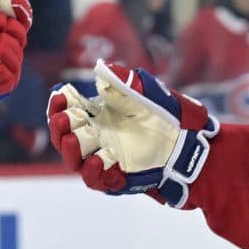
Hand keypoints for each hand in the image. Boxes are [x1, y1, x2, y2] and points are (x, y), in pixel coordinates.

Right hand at [48, 61, 217, 205]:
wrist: (189, 143)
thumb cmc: (167, 115)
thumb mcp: (148, 92)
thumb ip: (126, 81)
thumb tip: (102, 68)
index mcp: (98, 115)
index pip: (69, 109)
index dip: (59, 103)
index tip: (59, 94)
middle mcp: (96, 137)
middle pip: (65, 135)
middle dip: (59, 126)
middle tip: (60, 118)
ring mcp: (104, 159)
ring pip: (75, 159)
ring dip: (69, 149)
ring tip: (70, 139)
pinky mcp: (116, 179)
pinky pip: (97, 180)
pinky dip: (92, 171)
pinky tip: (96, 160)